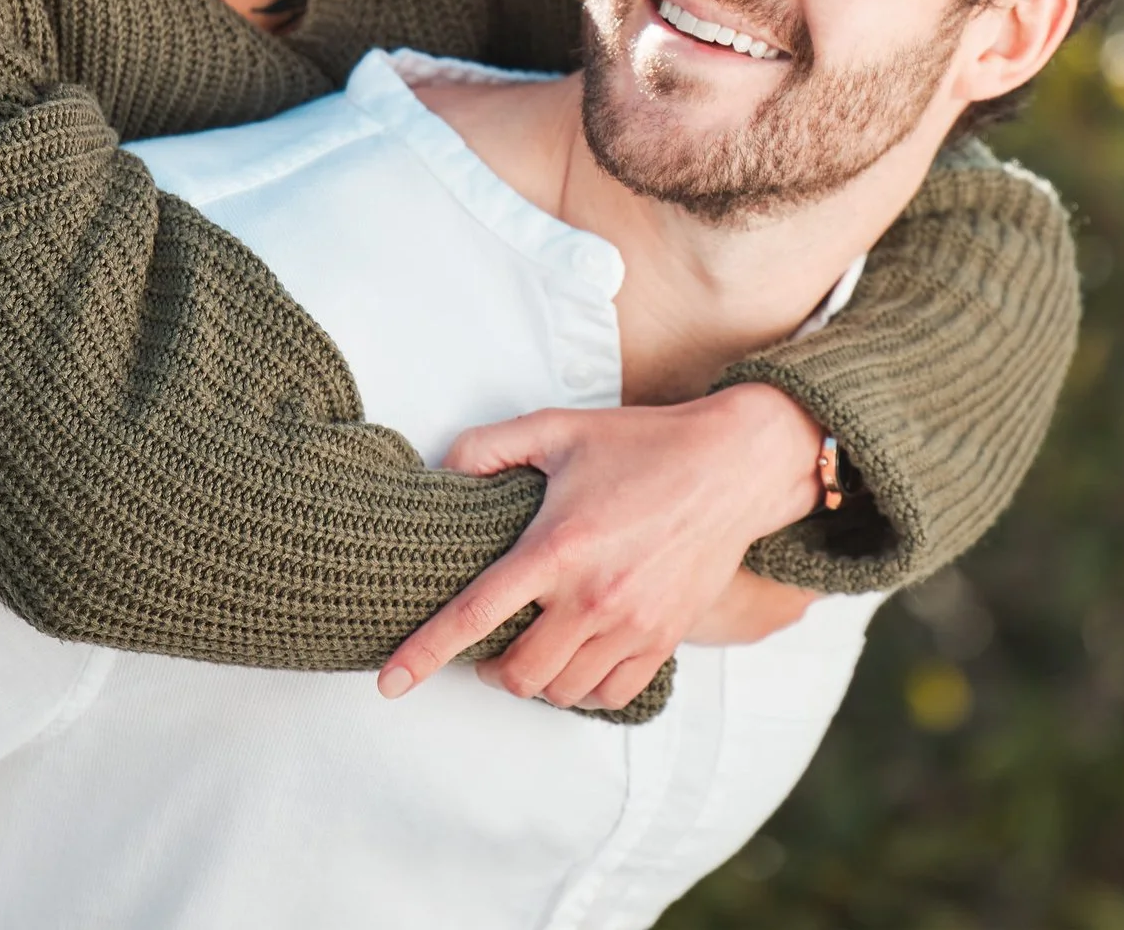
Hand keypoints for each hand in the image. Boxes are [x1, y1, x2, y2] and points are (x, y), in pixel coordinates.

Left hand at [378, 383, 823, 712]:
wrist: (732, 466)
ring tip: (532, 652)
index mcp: (556, 547)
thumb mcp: (558, 427)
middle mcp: (593, 597)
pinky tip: (576, 663)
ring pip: (563, 692)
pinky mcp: (665, 638)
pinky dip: (583, 692)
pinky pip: (611, 696)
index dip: (425, 653)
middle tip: (487, 649)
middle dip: (490, 670)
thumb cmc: (641, 444)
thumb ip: (490, 445)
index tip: (391, 683)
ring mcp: (633, 625)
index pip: (476, 615)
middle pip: (519, 673)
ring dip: (536, 683)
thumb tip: (441, 466)